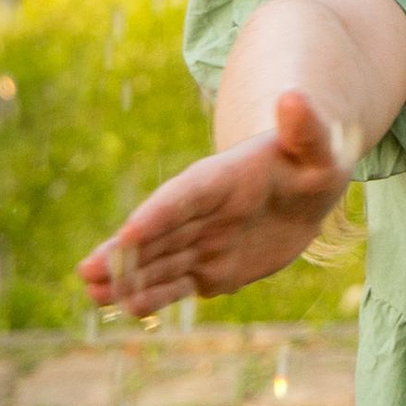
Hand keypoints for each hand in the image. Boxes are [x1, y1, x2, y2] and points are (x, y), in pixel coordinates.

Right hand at [78, 89, 347, 313]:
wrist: (308, 191)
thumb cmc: (313, 162)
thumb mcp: (319, 146)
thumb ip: (306, 128)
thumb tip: (294, 96)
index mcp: (220, 178)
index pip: (185, 196)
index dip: (158, 215)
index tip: (128, 233)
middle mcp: (203, 212)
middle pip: (159, 234)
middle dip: (124, 254)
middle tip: (87, 272)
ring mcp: (203, 242)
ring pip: (161, 262)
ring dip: (129, 278)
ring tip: (94, 294)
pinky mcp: (212, 269)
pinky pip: (179, 284)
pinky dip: (156, 296)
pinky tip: (127, 308)